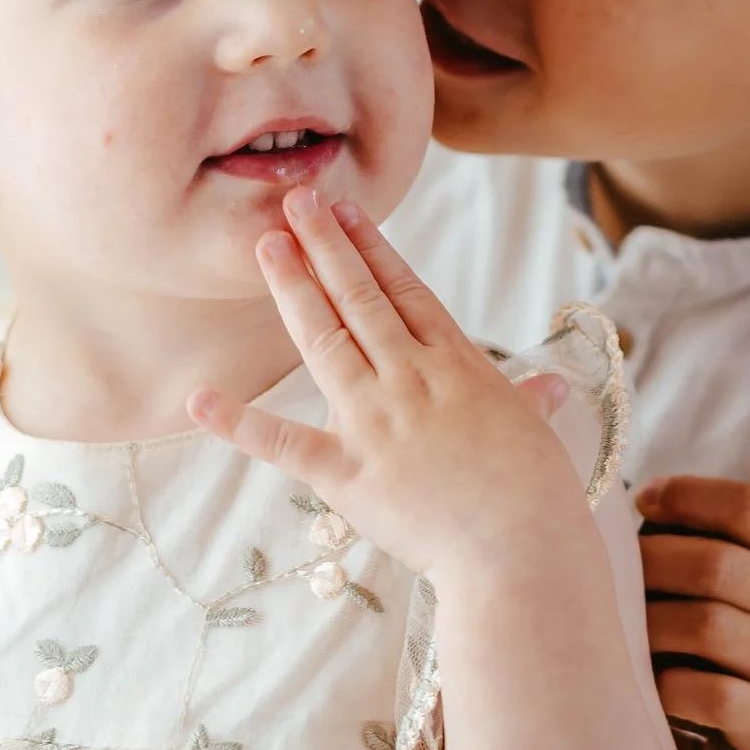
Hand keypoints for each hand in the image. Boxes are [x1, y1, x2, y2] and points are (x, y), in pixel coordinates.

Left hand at [187, 189, 575, 586]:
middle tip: (292, 201)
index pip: (406, 292)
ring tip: (266, 243)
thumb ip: (531, 402)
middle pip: (360, 298)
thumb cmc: (537, 495)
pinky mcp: (346, 471)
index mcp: (458, 365)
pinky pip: (281, 442)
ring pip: (324, 338)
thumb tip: (552, 385)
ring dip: (292, 287)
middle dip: (324, 245)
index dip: (372, 248)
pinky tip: (197, 399)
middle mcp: (411, 379)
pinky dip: (236, 423)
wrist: (522, 548)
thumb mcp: (535, 433)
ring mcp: (375, 420)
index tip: (345, 212)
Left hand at [636, 455, 749, 749]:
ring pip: (706, 628)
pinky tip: (653, 679)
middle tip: (616, 566)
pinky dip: (674, 687)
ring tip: (622, 621)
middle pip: (716, 566)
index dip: (690, 497)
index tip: (646, 501)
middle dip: (653, 561)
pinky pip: (715, 697)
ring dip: (652, 622)